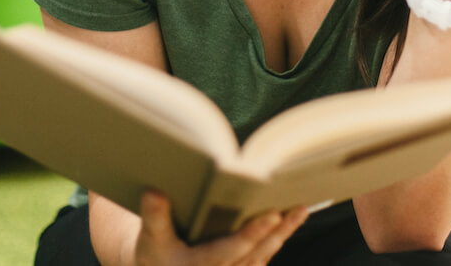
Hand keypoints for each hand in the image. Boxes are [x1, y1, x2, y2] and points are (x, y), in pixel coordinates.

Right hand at [133, 191, 307, 265]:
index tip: (272, 215)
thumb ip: (154, 216)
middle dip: (278, 231)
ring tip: (300, 211)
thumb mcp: (150, 239)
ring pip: (263, 256)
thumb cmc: (155, 257)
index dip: (253, 233)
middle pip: (256, 252)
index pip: (232, 249)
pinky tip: (290, 223)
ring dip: (283, 235)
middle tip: (297, 209)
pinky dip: (276, 241)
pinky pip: (261, 258)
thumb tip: (154, 191)